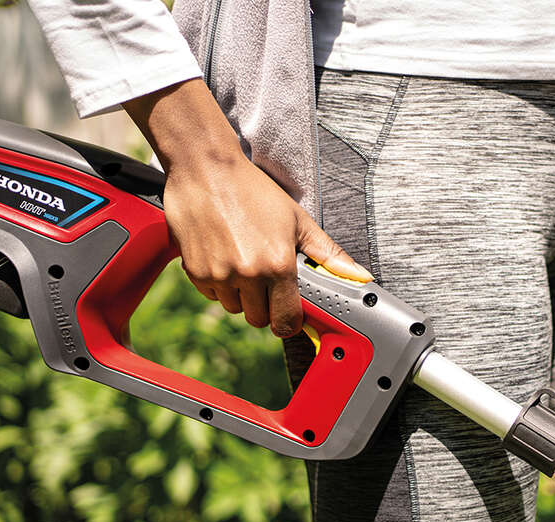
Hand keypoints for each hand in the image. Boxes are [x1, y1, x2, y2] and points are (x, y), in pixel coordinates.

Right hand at [124, 79, 369, 337]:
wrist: (206, 168)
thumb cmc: (254, 190)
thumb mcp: (297, 219)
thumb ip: (327, 253)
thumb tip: (359, 275)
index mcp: (279, 264)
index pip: (286, 320)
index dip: (289, 319)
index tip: (288, 311)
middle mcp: (249, 274)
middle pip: (258, 319)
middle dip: (263, 306)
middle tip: (264, 280)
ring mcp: (219, 274)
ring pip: (233, 308)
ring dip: (239, 295)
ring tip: (242, 262)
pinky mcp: (195, 271)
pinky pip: (210, 294)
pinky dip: (217, 284)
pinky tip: (222, 257)